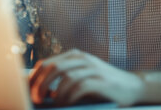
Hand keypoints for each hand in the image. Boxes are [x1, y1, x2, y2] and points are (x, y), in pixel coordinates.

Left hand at [28, 49, 143, 106]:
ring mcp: (93, 68)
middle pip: (53, 67)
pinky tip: (67, 103)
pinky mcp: (102, 81)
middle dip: (41, 85)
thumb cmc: (102, 85)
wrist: (132, 86)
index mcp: (74, 56)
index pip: (46, 63)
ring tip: (54, 104)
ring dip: (56, 93)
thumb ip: (63, 79)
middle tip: (37, 99)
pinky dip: (70, 96)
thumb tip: (38, 90)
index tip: (27, 92)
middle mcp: (82, 58)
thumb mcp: (81, 77)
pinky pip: (80, 86)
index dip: (34, 78)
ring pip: (66, 77)